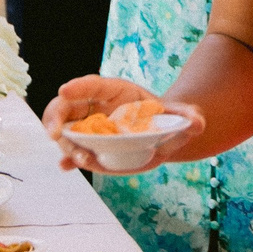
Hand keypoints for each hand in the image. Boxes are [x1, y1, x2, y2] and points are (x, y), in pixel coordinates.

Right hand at [43, 75, 203, 174]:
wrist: (160, 136)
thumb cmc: (164, 118)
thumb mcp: (178, 115)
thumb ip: (187, 116)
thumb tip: (198, 122)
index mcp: (113, 91)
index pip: (92, 85)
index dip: (78, 86)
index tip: (64, 90)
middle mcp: (95, 106)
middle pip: (66, 105)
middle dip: (55, 117)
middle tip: (54, 133)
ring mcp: (88, 126)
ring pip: (64, 129)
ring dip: (65, 144)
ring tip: (80, 159)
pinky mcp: (88, 146)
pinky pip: (71, 150)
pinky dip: (67, 159)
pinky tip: (65, 166)